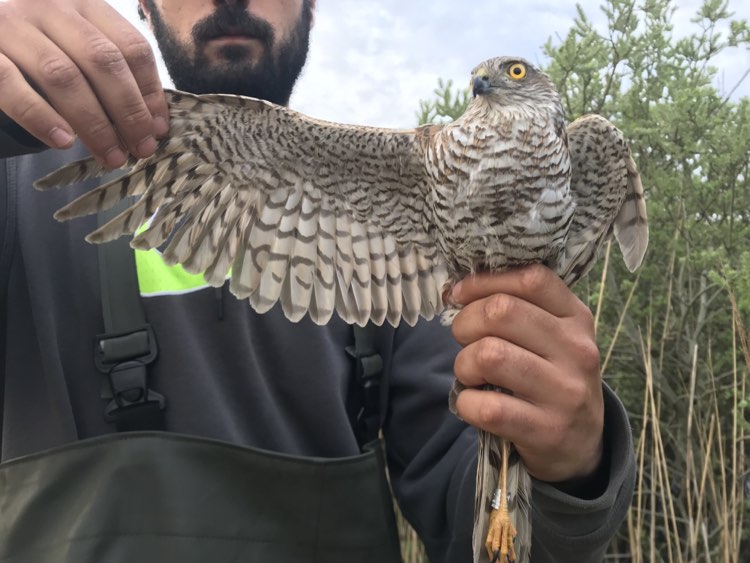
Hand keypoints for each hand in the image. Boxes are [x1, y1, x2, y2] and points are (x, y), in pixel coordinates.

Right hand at [0, 0, 167, 165]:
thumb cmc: (39, 56)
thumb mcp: (79, 53)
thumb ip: (112, 77)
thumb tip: (154, 125)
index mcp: (84, 5)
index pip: (131, 46)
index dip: (150, 92)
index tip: (157, 129)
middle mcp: (49, 6)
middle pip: (103, 60)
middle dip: (128, 111)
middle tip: (140, 149)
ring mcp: (11, 24)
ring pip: (62, 75)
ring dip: (94, 123)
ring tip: (111, 156)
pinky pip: (11, 85)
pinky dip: (40, 116)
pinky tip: (64, 141)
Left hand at [451, 264, 603, 482]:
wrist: (581, 443)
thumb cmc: (551, 377)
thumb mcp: (552, 336)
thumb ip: (518, 308)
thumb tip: (457, 290)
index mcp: (576, 318)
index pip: (532, 279)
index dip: (485, 281)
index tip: (460, 294)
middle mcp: (576, 351)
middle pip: (501, 312)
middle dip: (465, 323)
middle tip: (464, 341)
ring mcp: (565, 392)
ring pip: (490, 355)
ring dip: (464, 364)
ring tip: (470, 375)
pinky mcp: (546, 430)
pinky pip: (487, 407)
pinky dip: (467, 404)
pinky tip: (474, 404)